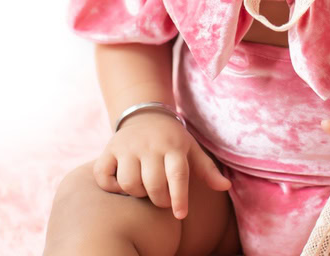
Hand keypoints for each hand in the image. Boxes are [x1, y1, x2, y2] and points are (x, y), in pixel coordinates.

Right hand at [93, 111, 231, 219]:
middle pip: (153, 184)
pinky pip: (104, 176)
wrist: (146, 114)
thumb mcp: (192, 150)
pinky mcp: (109, 148)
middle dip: (159, 199)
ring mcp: (128, 146)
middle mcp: (150, 145)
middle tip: (161, 199)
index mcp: (173, 146)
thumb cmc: (172, 140)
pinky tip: (121, 183)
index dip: (179, 198)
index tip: (180, 215)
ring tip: (143, 188)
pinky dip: (111, 185)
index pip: (178, 175)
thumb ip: (207, 170)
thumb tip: (225, 186)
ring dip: (136, 193)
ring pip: (129, 183)